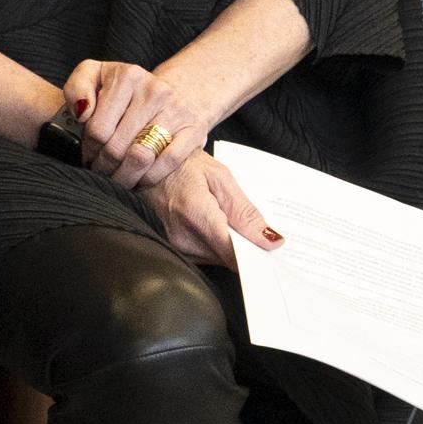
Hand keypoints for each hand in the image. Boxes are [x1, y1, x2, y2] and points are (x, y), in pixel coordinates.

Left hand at [63, 59, 210, 191]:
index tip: (87, 155)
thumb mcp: (94, 77)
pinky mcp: (194, 130)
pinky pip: (167, 163)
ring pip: (141, 158)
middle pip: (117, 146)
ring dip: (123, 176)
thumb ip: (77, 88)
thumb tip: (82, 112)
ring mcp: (176, 110)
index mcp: (127, 75)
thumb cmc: (124, 91)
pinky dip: (149, 177)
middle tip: (99, 172)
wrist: (169, 95)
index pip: (98, 128)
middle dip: (103, 166)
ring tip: (115, 178)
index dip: (88, 148)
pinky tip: (139, 179)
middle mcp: (154, 90)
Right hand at [143, 152, 283, 270]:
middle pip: (229, 259)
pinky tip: (218, 225)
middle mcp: (184, 238)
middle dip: (246, 248)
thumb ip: (245, 211)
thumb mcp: (221, 177)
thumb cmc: (184, 165)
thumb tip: (270, 240)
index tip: (271, 253)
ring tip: (230, 219)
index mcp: (196, 215)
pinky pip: (207, 256)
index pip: (234, 255)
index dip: (257, 258)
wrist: (151, 164)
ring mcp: (178, 247)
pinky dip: (218, 244)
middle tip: (253, 228)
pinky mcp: (176, 249)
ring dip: (231, 246)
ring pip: (219, 259)